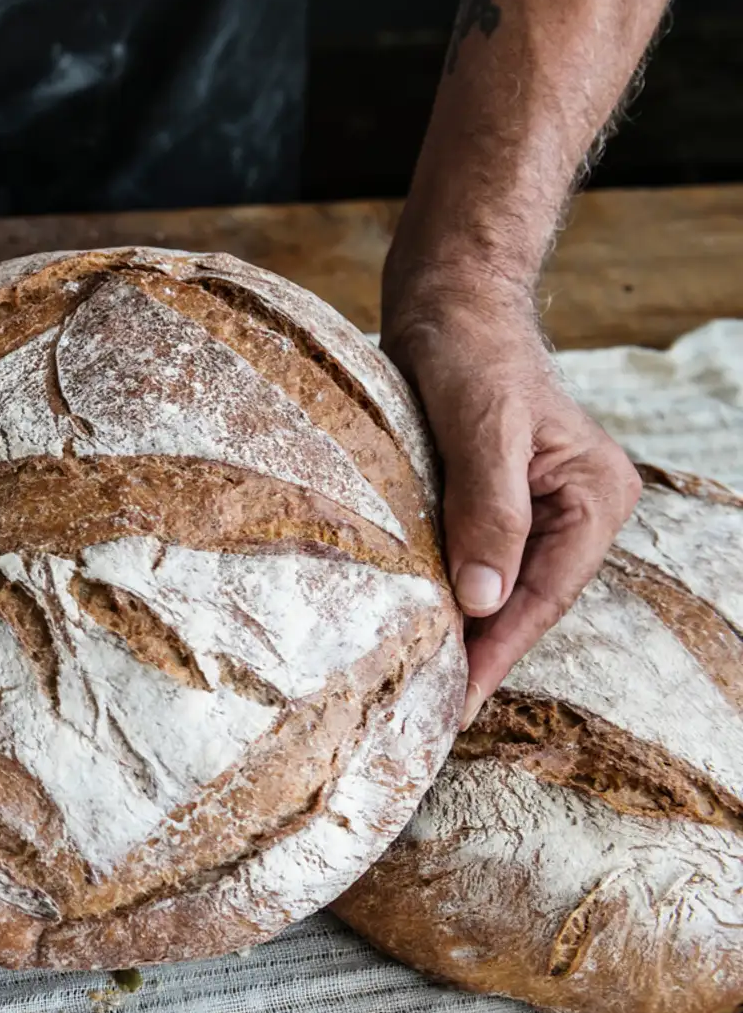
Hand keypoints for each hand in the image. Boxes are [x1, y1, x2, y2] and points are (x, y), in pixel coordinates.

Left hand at [384, 301, 641, 728]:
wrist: (446, 303)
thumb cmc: (469, 351)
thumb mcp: (481, 427)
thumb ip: (488, 511)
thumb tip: (484, 600)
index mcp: (595, 495)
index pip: (545, 593)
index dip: (498, 650)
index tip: (456, 698)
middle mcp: (579, 509)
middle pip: (526, 600)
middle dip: (479, 651)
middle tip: (425, 709)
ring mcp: (540, 509)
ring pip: (500, 588)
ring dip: (462, 629)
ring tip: (417, 683)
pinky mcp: (497, 502)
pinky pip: (476, 561)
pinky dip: (449, 594)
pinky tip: (416, 625)